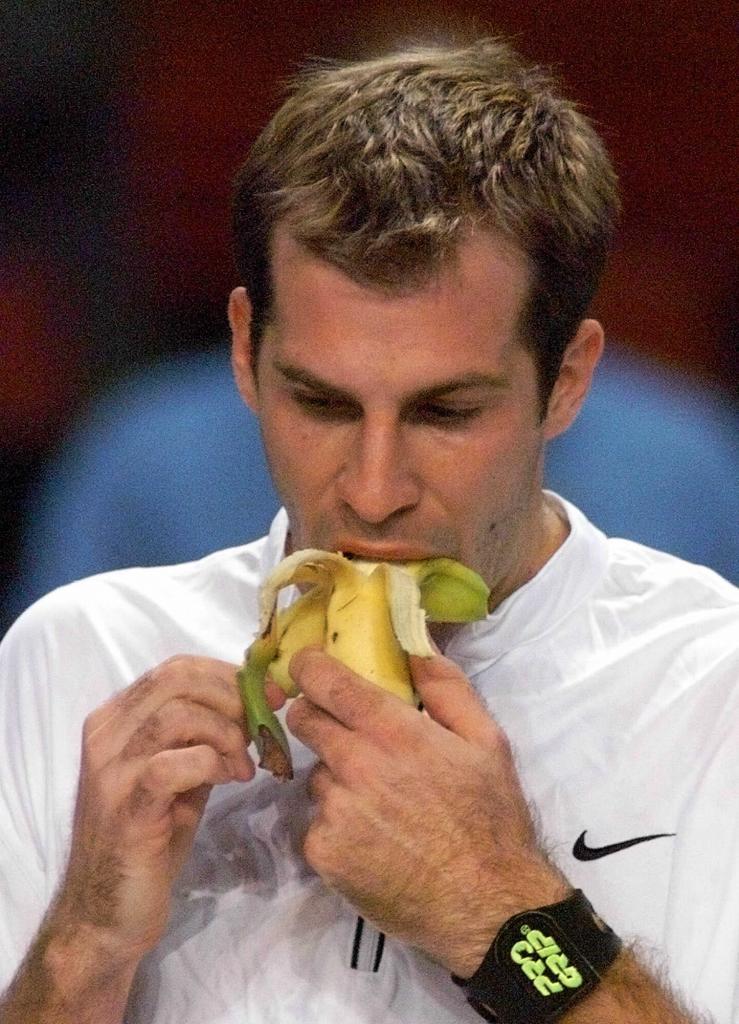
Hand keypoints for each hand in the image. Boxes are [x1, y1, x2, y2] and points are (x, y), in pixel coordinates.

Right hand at [56, 655, 264, 965]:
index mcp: (115, 719)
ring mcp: (110, 769)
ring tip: (246, 765)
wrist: (107, 914)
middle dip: (233, 696)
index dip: (229, 675)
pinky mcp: (126, 805)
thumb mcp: (180, 777)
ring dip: (227, 733)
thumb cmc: (149, 842)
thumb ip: (204, 738)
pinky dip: (213, 763)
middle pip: (177, 680)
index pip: (176, 668)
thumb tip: (254, 704)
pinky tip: (231, 780)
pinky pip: (176, 763)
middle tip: (265, 725)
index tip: (269, 695)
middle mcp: (105, 734)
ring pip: (179, 715)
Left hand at [286, 647, 568, 975]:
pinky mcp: (323, 852)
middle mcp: (355, 765)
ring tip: (378, 803)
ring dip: (336, 778)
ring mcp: (335, 811)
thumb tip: (413, 644)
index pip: (327, 682)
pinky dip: (337, 824)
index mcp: (394, 732)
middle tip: (347, 734)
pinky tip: (374, 839)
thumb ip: (446, 686)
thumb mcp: (487, 741)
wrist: (486, 906)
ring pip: (316, 775)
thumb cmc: (491, 818)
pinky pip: (317, 822)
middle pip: (305, 721)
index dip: (309, 667)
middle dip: (316, 716)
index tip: (307, 664)